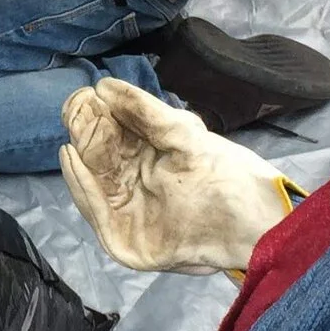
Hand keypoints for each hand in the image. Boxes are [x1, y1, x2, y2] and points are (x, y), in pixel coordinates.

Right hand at [59, 78, 292, 273]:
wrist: (259, 221)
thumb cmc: (231, 177)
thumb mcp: (185, 134)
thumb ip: (146, 112)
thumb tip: (105, 87)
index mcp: (149, 163)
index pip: (111, 138)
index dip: (96, 117)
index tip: (83, 95)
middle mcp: (135, 189)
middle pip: (97, 161)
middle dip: (83, 135)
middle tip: (71, 109)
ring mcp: (130, 218)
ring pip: (92, 186)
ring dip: (79, 160)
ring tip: (71, 132)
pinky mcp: (129, 243)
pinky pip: (98, 216)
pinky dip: (84, 189)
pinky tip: (75, 161)